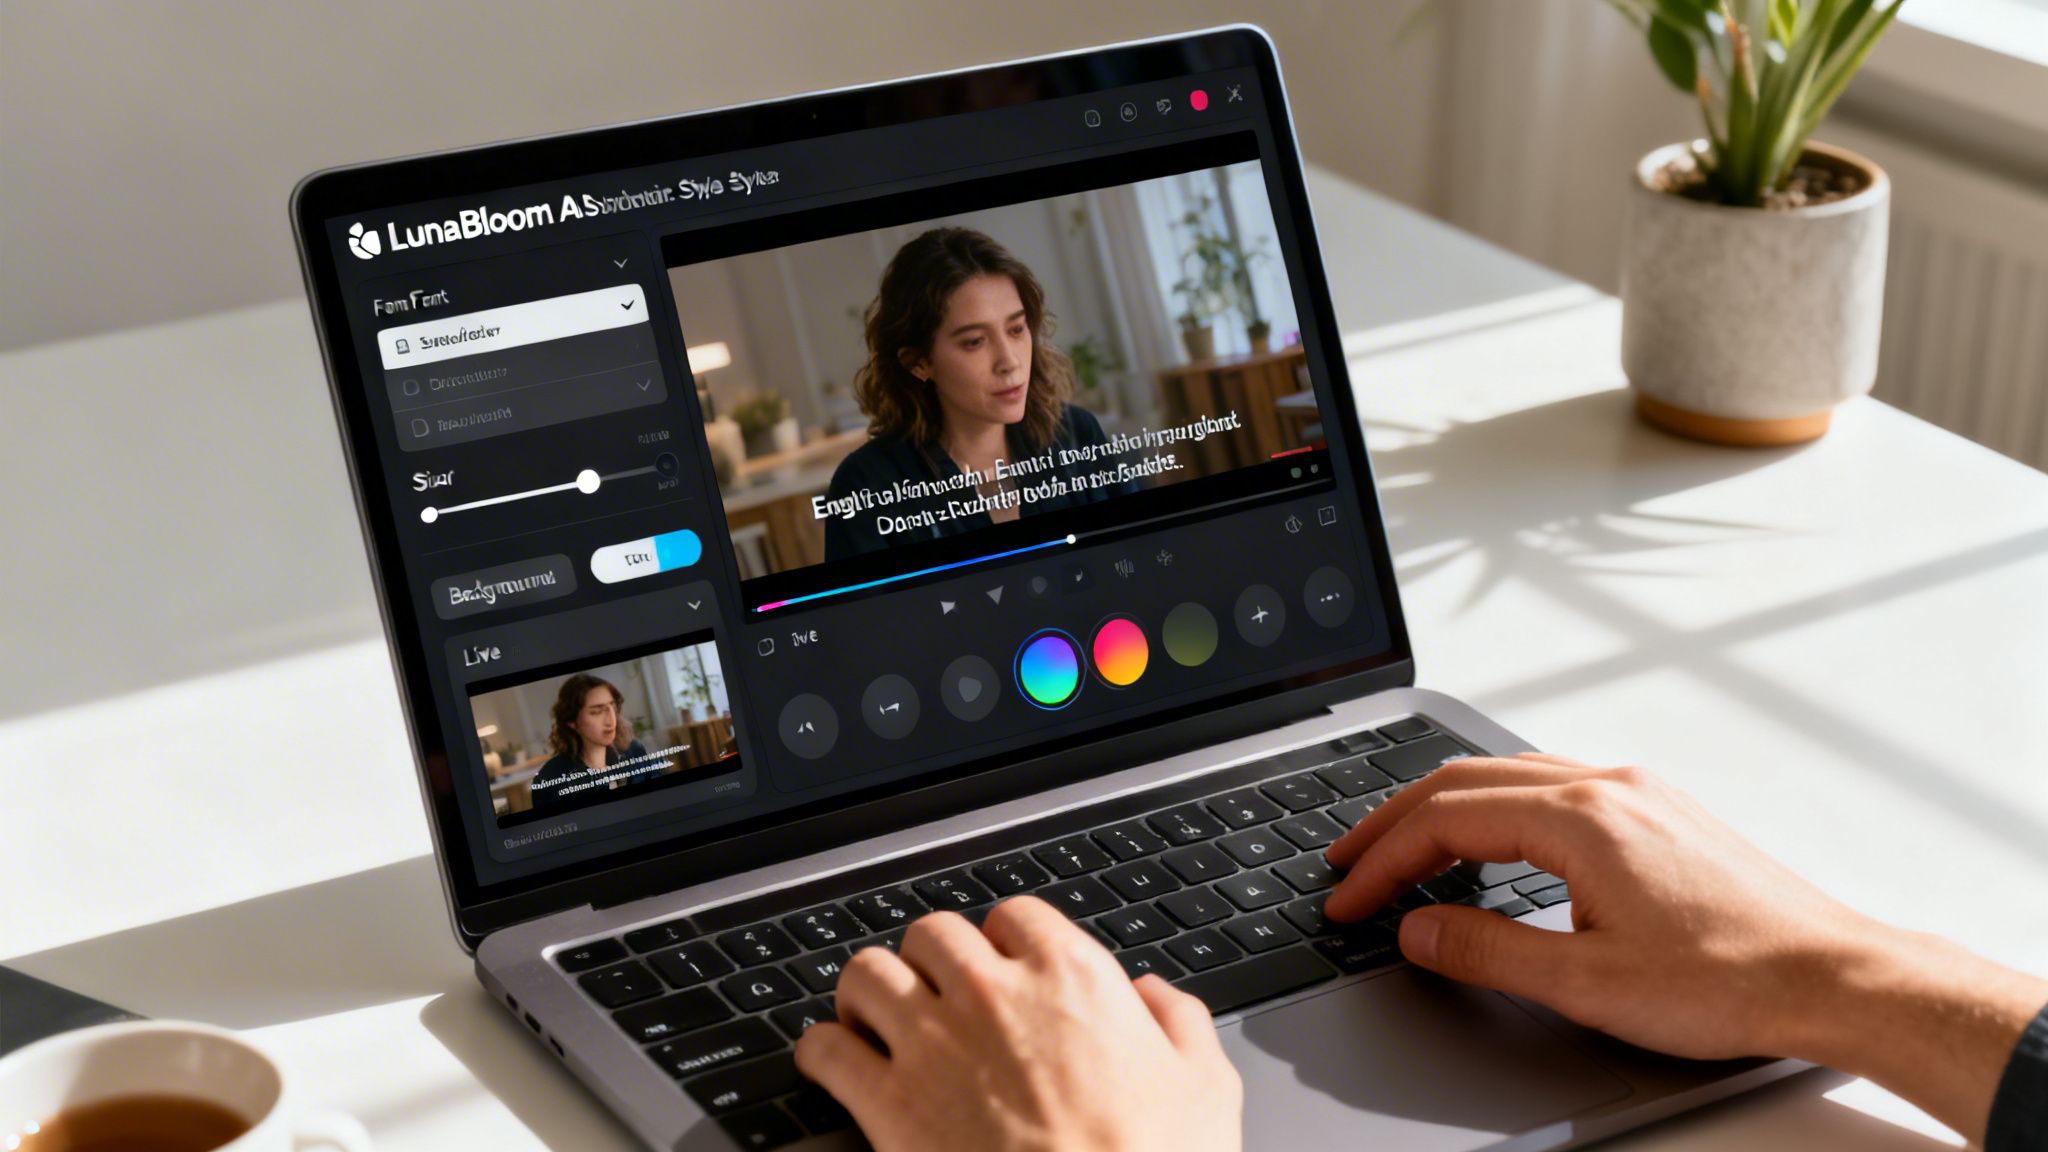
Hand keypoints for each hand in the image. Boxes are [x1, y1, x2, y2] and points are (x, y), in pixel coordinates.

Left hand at [794, 895, 1241, 1151]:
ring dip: (869, 992)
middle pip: (931, 934)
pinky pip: (824, 1049)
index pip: (1014, 915)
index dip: (1006, 941)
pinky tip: (834, 1064)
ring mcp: (934, 1045)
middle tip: (936, 990)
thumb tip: (1154, 997)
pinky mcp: (887, 1104)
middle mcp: (994, 994)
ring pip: (866, 973)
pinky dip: (822, 1052)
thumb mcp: (1206, 1086)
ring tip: (876, 1017)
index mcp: (1071, 977)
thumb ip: (1180, 1023)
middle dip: (931, 960)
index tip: (1003, 964)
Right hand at [1322, 753, 2047, 1144]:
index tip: (1347, 898)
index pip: (1444, 820)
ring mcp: (1636, 791)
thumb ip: (1486, 951)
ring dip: (1443, 808)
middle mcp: (1606, 785)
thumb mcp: (1586, 983)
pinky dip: (1494, 807)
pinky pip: (1550, 784)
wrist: (1833, 976)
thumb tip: (1415, 930)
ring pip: (1509, 775)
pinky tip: (1489, 841)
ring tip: (1401, 846)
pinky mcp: (1659, 810)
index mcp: (1579, 817)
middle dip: (1393, 822)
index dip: (1382, 861)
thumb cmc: (1730, 979)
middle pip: (1465, 780)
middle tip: (1347, 860)